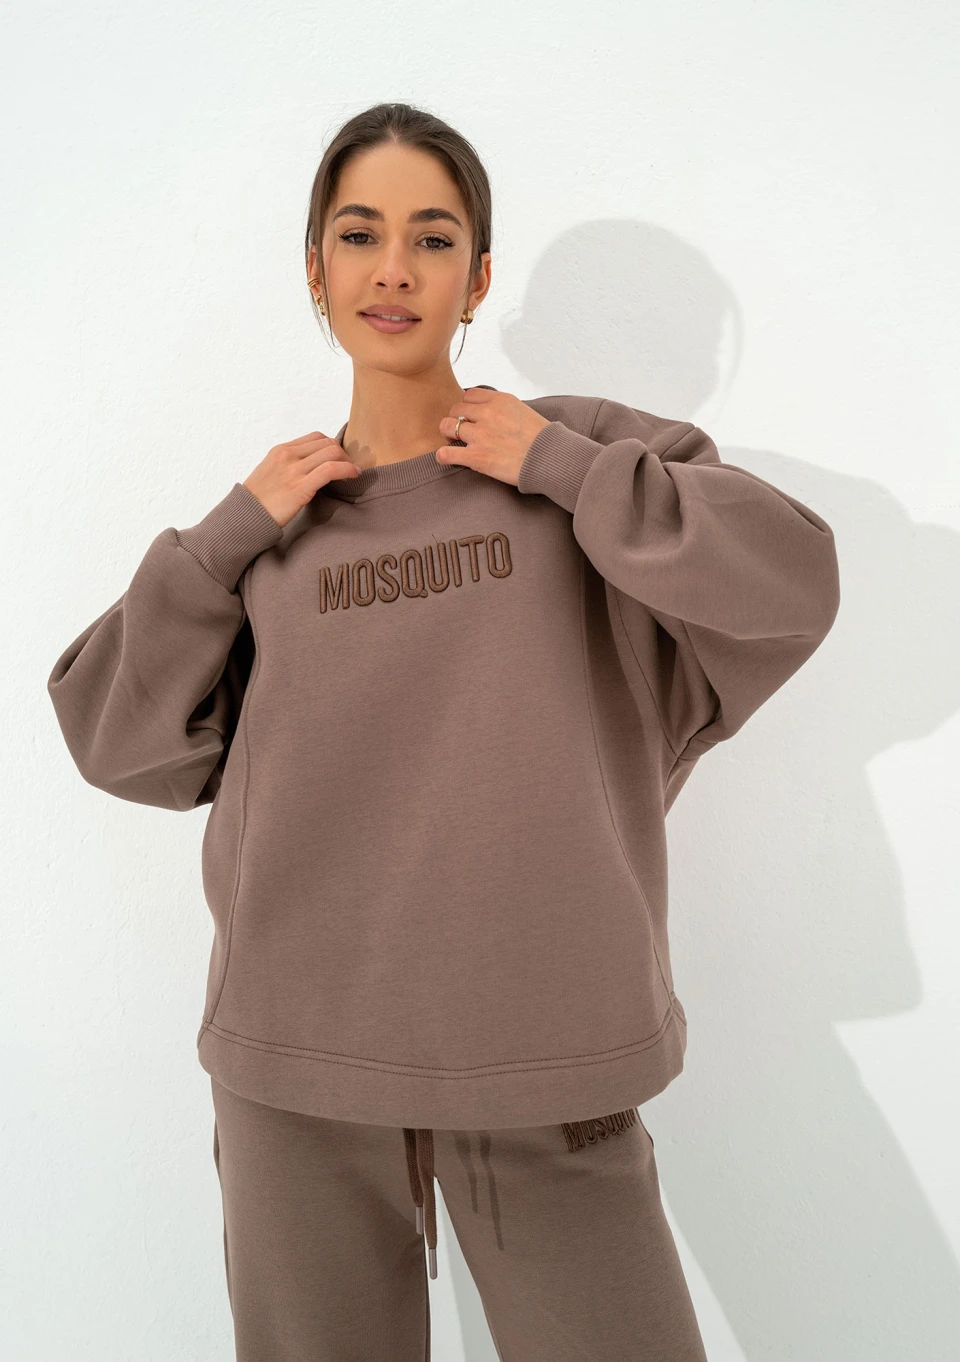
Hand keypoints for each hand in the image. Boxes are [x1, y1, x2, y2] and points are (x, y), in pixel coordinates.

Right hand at [243, 432, 360, 527]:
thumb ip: (289, 466)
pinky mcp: (300, 487)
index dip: (332, 447)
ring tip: (353, 473)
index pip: (316, 437)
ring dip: (348, 461)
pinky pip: (331, 470)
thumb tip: (310, 468)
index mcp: (281, 450)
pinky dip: (347, 470)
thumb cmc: (258, 501)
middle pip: (327, 442)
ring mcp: (293, 470)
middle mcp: (288, 455)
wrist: (245, 516)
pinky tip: (354, 476)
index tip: (340, 459)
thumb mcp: (271, 473)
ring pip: (332, 452)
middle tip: (349, 468)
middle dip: (343, 454)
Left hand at [436, 388, 550, 486]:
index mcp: (500, 400)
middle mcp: (487, 414)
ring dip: (447, 434)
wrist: (551, 459)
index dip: (467, 406)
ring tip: (453, 442)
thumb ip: (504, 409)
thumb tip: (493, 412)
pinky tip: (446, 457)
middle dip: (456, 419)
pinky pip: (446, 453)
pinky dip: (443, 456)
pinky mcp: (476, 457)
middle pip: (455, 409)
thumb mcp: (524, 412)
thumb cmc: (542, 440)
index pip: (469, 395)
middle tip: (461, 431)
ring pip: (447, 427)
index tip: (471, 416)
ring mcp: (480, 435)